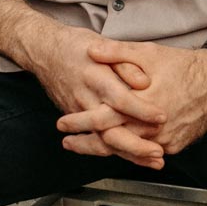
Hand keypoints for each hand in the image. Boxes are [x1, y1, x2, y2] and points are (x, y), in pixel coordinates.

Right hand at [18, 24, 166, 167]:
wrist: (44, 53)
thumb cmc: (76, 46)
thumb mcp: (102, 44)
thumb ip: (124, 62)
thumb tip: (144, 81)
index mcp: (94, 77)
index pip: (119, 98)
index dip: (141, 109)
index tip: (162, 116)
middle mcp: (86, 99)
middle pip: (110, 129)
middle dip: (135, 145)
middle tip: (159, 153)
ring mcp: (79, 113)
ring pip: (104, 141)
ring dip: (130, 154)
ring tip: (154, 162)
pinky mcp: (77, 121)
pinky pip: (98, 141)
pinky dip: (118, 151)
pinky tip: (138, 158)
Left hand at [57, 38, 206, 167]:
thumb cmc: (182, 65)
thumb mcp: (148, 52)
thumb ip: (117, 52)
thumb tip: (91, 51)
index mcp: (141, 104)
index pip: (103, 119)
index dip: (79, 122)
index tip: (62, 122)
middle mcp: (152, 127)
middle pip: (111, 142)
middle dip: (86, 143)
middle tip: (67, 141)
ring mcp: (165, 140)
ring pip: (127, 151)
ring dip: (104, 149)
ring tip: (84, 146)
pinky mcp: (174, 146)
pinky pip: (146, 153)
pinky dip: (128, 151)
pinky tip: (115, 146)